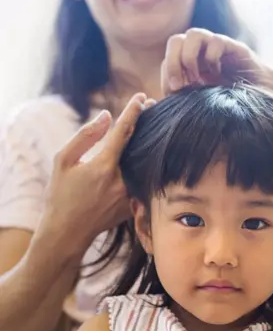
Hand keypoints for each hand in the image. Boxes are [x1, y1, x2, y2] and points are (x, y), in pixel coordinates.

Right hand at [39, 93, 148, 255]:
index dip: (134, 111)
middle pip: (139, 146)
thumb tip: (106, 116)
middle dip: (146, 123)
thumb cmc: (61, 195)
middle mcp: (121, 181)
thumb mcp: (63, 161)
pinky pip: (141, 181)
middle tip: (153, 105)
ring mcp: (129, 195)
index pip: (124, 132)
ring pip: (142, 164)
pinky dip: (145, 167)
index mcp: (104, 166)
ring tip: (153, 126)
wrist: (68, 232)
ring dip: (147, 145)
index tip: (141, 97)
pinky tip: (147, 155)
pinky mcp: (133, 205)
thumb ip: (85, 136)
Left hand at [161, 28, 270, 94]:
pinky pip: (216, 41)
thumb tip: (164, 96)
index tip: (175, 92)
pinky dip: (212, 57)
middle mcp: (200, 51)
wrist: (259, 96)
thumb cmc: (229, 100)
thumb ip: (183, 97)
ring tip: (197, 77)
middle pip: (175, 41)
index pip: (167, 59)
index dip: (168, 74)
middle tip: (180, 84)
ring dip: (189, 57)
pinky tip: (217, 73)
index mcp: (188, 64)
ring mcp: (215, 47)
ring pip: (193, 34)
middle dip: (173, 63)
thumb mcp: (200, 101)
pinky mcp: (232, 46)